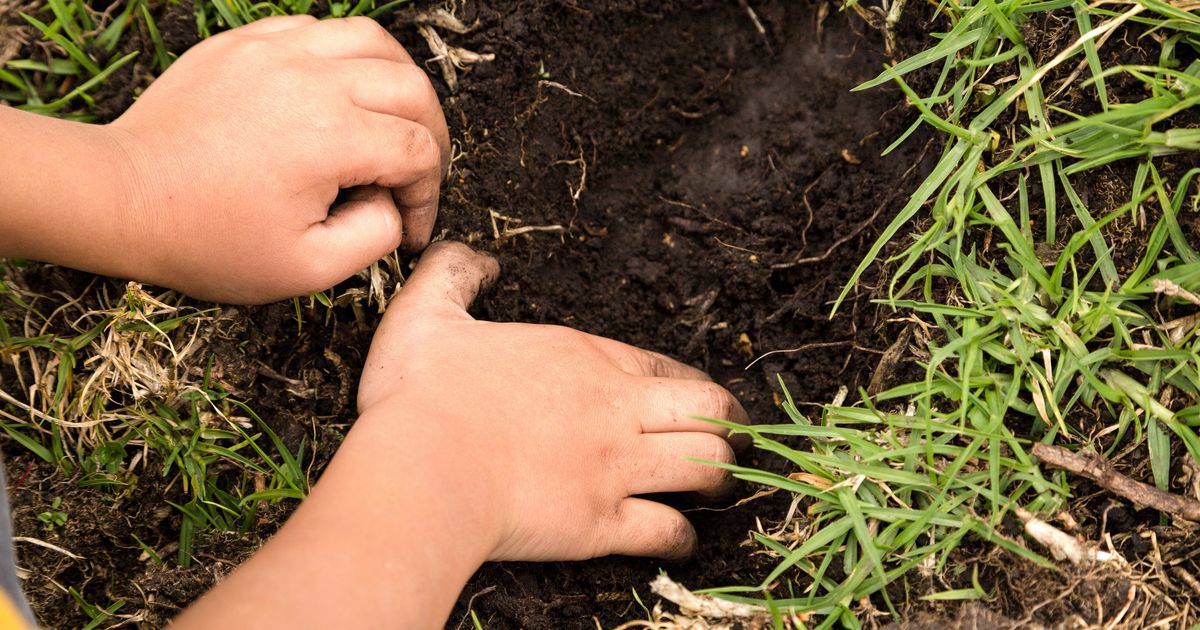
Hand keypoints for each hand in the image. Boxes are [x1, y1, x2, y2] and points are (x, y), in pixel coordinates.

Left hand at [104, 16, 448, 302]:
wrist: (123, 198)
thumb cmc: (206, 239)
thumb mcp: (307, 269)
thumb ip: (375, 237)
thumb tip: (392, 204)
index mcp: (332, 137)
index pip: (418, 152)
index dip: (429, 194)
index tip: (412, 228)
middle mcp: (312, 80)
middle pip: (412, 88)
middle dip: (431, 136)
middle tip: (419, 174)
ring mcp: (276, 52)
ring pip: (374, 41)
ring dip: (400, 81)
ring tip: (397, 118)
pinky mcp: (246, 43)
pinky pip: (320, 29)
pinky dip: (348, 57)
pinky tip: (341, 94)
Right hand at [356, 241, 749, 560]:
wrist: (421, 470)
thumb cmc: (421, 394)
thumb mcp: (426, 311)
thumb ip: (454, 273)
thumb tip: (482, 260)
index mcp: (583, 357)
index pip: (660, 364)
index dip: (685, 380)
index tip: (693, 395)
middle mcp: (613, 408)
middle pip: (706, 409)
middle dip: (730, 422)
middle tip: (737, 436)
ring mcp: (614, 467)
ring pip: (703, 465)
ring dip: (722, 475)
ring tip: (723, 485)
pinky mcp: (602, 523)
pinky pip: (666, 530)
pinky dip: (684, 536)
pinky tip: (684, 540)